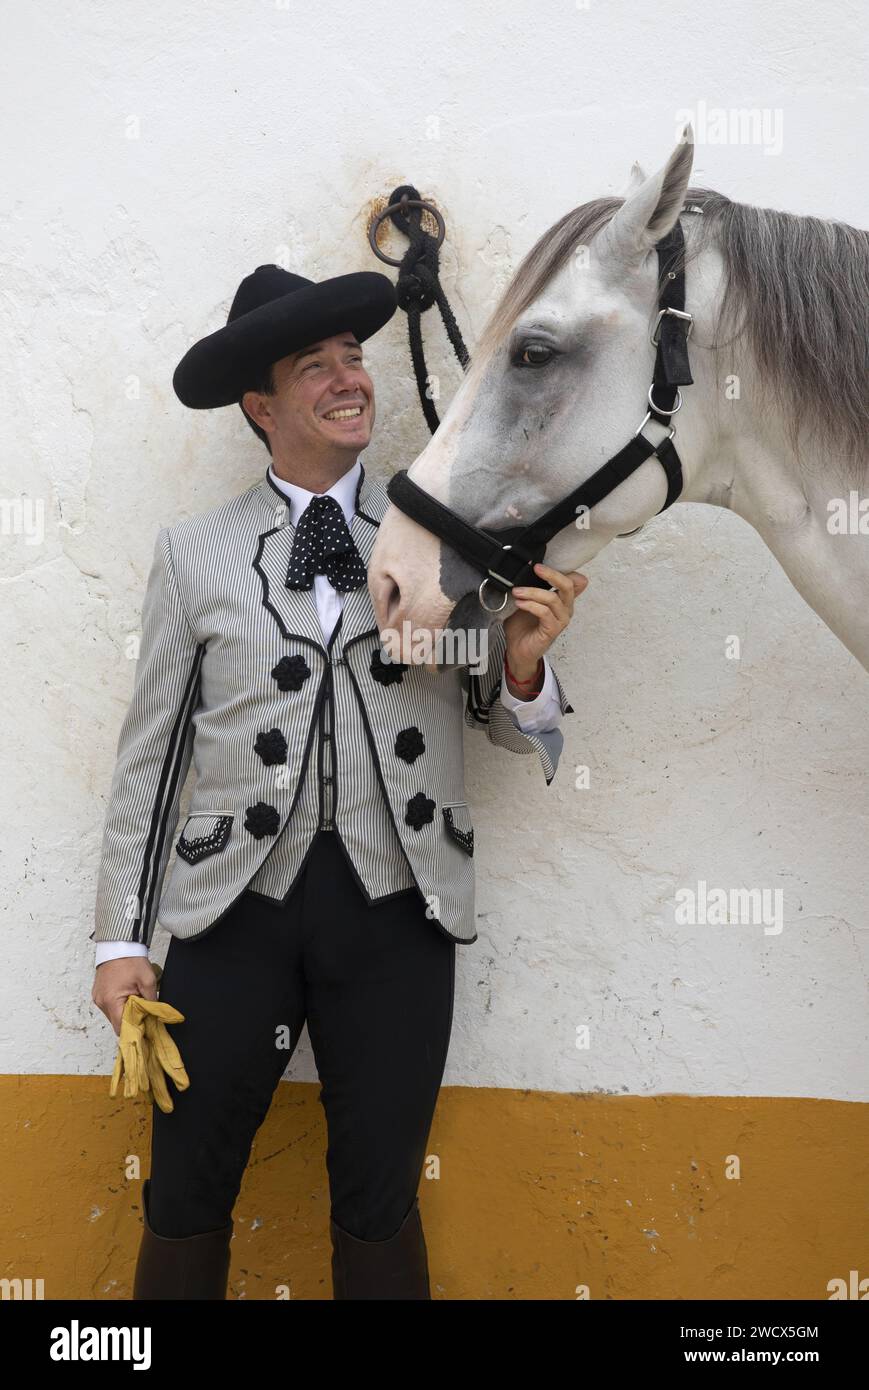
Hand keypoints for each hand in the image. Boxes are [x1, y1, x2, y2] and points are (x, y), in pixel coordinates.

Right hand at [92, 956, 158, 1036]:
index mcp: (111, 1001)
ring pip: (113, 1015)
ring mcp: (98, 997)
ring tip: (137, 1002)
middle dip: (131, 1021)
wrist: (119, 944)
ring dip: (125, 1012)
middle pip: (116, 1022)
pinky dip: (119, 1005)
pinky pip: (109, 1006)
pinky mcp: (98, 993)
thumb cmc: (131, 960)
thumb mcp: (147, 981)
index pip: (121, 1028)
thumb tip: (155, 1015)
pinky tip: (128, 996)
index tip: (145, 1029)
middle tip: (144, 1014)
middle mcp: (101, 1002)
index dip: (134, 1030)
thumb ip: (151, 1001)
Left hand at [503, 562, 587, 681]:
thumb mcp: (525, 600)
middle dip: (552, 574)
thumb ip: (530, 586)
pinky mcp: (552, 631)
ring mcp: (560, 621)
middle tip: (536, 568)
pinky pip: (544, 613)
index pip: (574, 581)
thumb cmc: (522, 625)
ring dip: (532, 592)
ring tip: (517, 591)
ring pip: (552, 599)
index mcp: (562, 600)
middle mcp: (565, 609)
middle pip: (568, 586)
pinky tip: (519, 603)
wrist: (517, 649)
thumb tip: (522, 568)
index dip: (564, 570)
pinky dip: (530, 605)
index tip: (543, 563)